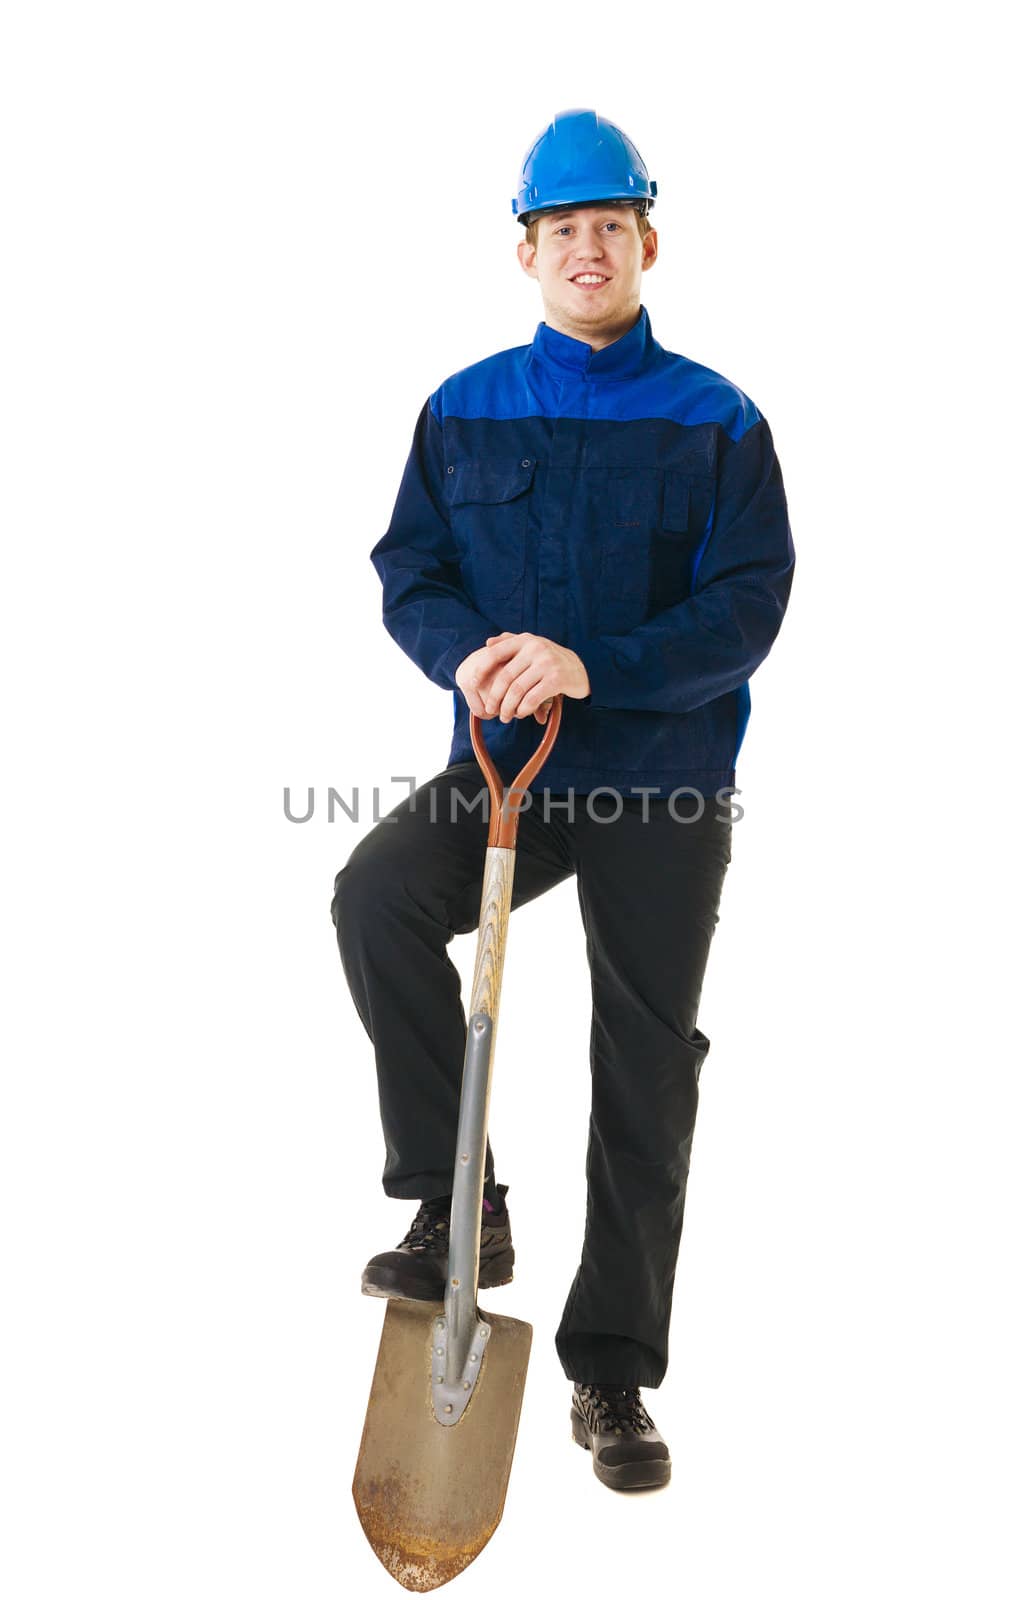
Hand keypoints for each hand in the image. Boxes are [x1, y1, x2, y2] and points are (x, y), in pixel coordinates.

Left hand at [455, 632, 589, 723]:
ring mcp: (546, 663)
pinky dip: (523, 709)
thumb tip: (487, 642)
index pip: (496, 653)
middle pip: (505, 677)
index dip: (481, 669)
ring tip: (506, 717)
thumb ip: (511, 642)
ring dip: (508, 707)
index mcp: (525, 640)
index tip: (472, 684)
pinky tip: (521, 714)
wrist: (582, 668)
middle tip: (491, 710)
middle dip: (495, 697)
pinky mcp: (556, 679)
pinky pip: (532, 698)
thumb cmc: (550, 660)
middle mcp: (535, 648)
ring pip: (517, 690)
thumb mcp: (532, 646)